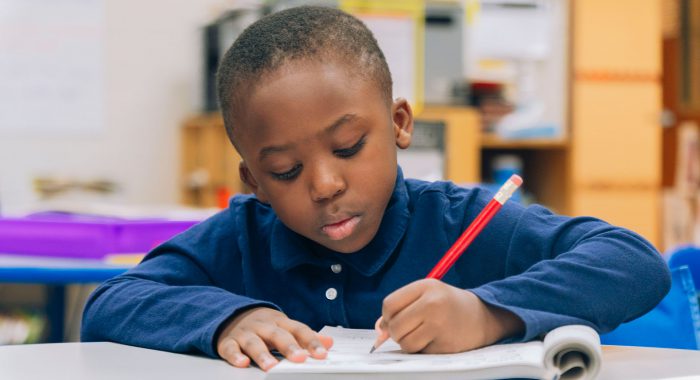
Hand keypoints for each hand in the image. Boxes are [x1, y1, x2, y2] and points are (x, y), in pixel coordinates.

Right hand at [216, 307, 332, 370]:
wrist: (231, 315)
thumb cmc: (264, 326)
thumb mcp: (285, 327)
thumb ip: (306, 336)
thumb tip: (329, 343)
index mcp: (280, 322)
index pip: (299, 330)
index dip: (311, 341)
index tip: (322, 354)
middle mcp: (263, 326)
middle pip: (277, 334)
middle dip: (289, 346)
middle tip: (300, 358)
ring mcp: (245, 333)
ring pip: (254, 342)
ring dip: (262, 354)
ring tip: (271, 367)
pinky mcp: (228, 342)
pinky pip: (230, 348)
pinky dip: (235, 355)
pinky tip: (242, 363)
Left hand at [380, 278, 522, 352]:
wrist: (483, 316)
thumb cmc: (447, 304)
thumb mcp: (426, 295)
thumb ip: (401, 307)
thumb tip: (380, 330)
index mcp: (426, 286)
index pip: (389, 304)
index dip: (386, 316)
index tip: (393, 319)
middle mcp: (433, 304)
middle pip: (395, 326)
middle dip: (395, 333)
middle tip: (407, 330)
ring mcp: (440, 325)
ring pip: (405, 343)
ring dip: (408, 343)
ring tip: (421, 334)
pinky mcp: (446, 345)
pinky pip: (420, 352)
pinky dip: (423, 349)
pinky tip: (435, 340)